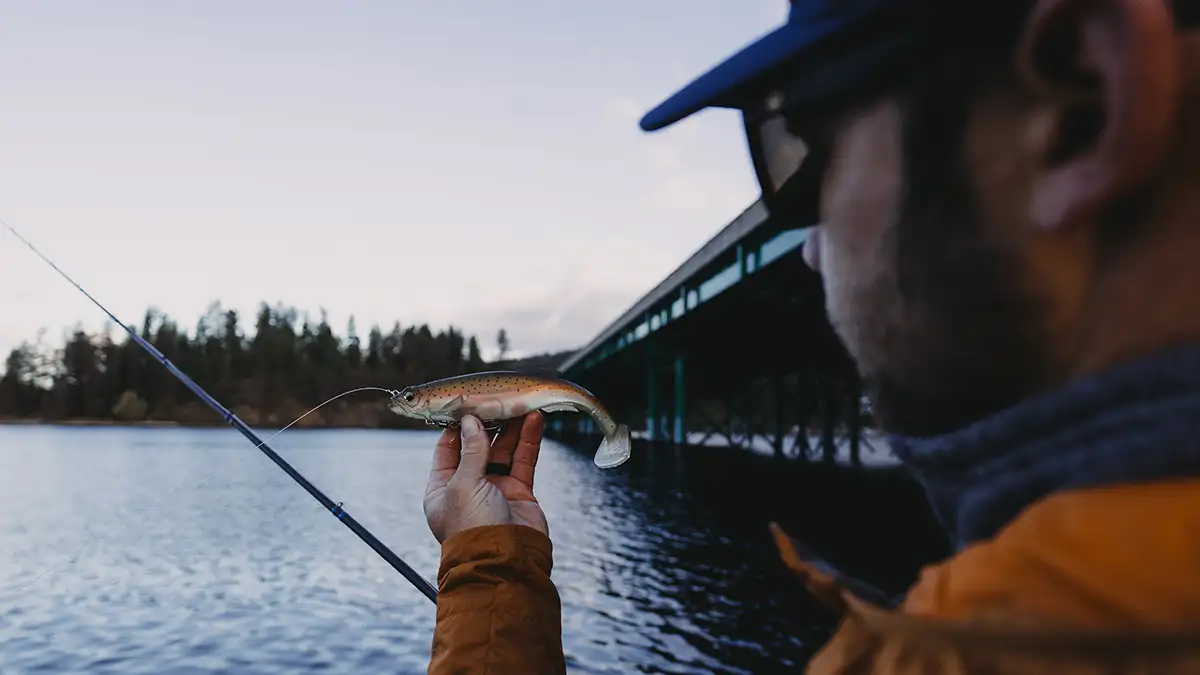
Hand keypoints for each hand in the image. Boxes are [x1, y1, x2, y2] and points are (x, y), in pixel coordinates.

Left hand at [424, 411, 547, 543]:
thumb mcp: (463, 485)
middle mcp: (467, 487)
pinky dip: (529, 440)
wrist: (506, 561)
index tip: (468, 402)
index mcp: (442, 487)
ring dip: (512, 427)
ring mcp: (494, 489)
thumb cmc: (473, 528)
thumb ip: (471, 450)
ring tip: (521, 403)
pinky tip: (534, 421)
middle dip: (489, 422)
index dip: (458, 425)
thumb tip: (470, 421)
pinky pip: (523, 460)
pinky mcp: (519, 492)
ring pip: (503, 450)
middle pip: (478, 445)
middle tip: (499, 399)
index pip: (447, 448)